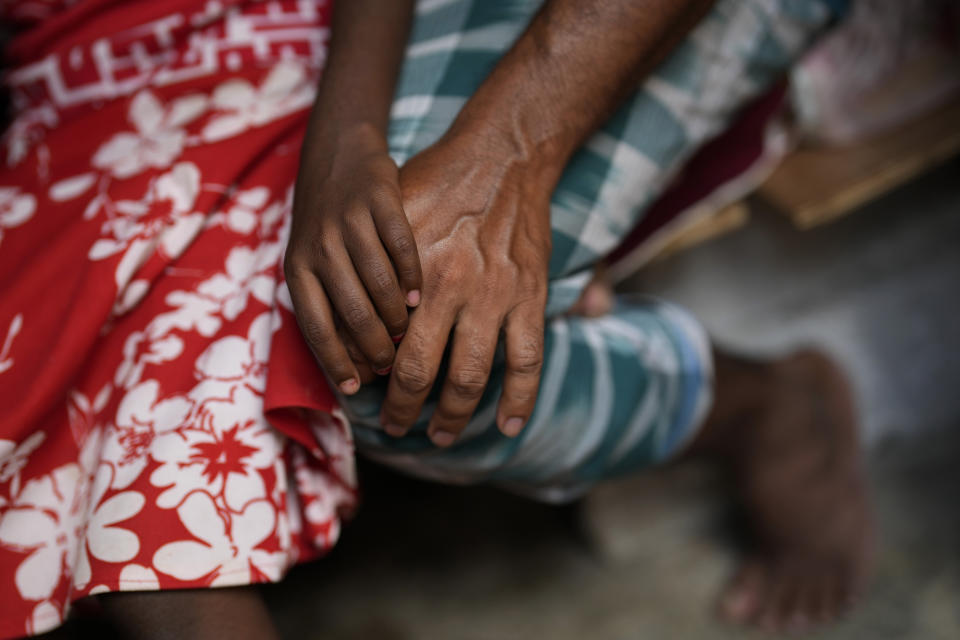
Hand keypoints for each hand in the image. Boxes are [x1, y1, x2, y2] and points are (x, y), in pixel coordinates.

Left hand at [285, 124, 421, 392]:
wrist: (338, 152)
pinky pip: (401, 248)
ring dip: (397, 317)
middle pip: (352, 312)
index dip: (335, 360)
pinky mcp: (379, 199)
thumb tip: (350, 365)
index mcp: (297, 266)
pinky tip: (421, 294)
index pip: (315, 326)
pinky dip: (414, 276)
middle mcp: (319, 245)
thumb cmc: (327, 223)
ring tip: (408, 331)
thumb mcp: (312, 260)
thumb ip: (328, 304)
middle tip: (393, 364)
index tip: (356, 386)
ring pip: (379, 285)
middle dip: (376, 347)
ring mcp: (349, 221)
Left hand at [380, 131, 553, 445]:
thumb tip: (350, 314)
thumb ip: (372, 266)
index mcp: (410, 274)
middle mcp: (450, 291)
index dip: (369, 376)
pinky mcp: (529, 298)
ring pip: (471, 376)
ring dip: (452, 415)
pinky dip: (519, 399)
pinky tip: (506, 426)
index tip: (364, 393)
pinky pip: (527, 360)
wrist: (500, 157)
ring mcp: (495, 297)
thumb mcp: (389, 217)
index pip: (382, 344)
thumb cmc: (435, 183)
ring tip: (439, 436)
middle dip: (403, 409)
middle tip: (393, 428)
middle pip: (420, 372)